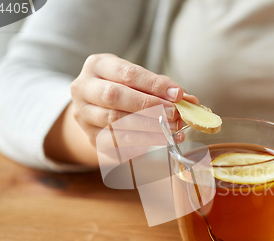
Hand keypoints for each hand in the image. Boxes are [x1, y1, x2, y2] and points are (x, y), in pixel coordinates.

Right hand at [45, 53, 197, 164]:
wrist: (99, 111)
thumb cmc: (125, 90)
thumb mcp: (140, 81)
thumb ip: (162, 88)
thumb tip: (189, 100)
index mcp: (97, 65)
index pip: (127, 73)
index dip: (154, 85)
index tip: (178, 94)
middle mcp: (83, 88)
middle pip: (115, 96)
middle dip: (150, 106)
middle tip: (175, 114)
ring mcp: (83, 114)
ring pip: (114, 120)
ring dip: (148, 126)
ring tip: (172, 129)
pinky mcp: (90, 137)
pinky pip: (115, 141)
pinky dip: (141, 141)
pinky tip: (161, 140)